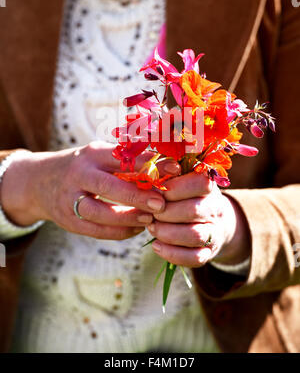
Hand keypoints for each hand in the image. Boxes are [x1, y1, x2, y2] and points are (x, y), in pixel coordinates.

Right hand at [0, 142, 178, 239]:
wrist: (40, 182)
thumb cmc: (83, 166)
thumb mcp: (100, 154)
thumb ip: (127, 160)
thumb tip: (166, 165)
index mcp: (92, 154)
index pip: (123, 158)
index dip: (150, 164)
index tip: (174, 169)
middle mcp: (79, 175)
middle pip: (109, 187)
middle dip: (137, 196)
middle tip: (161, 203)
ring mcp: (71, 200)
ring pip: (101, 213)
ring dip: (129, 218)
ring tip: (150, 219)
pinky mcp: (69, 222)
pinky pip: (97, 231)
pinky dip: (120, 232)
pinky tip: (136, 228)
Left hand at [147, 172, 250, 267]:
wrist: (212, 221)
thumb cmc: (186, 194)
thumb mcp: (182, 179)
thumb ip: (167, 173)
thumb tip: (149, 173)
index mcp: (209, 186)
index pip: (199, 183)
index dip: (175, 187)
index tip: (156, 190)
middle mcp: (215, 209)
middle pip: (193, 210)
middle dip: (166, 212)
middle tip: (150, 211)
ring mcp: (214, 232)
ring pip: (194, 235)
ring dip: (167, 233)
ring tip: (152, 227)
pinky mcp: (208, 253)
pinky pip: (193, 258)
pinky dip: (172, 253)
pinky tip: (157, 245)